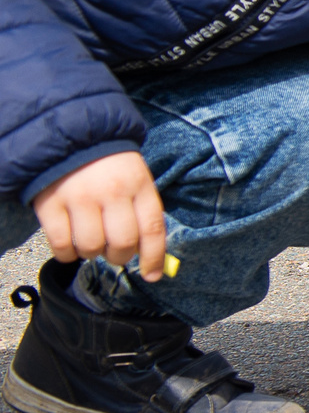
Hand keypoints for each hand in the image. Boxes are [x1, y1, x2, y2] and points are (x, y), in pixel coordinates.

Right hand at [31, 152, 168, 280]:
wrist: (72, 136)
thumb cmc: (111, 166)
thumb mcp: (137, 180)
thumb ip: (143, 213)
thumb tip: (150, 255)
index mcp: (139, 186)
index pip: (152, 229)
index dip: (154, 258)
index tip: (152, 276)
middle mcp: (111, 192)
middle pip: (122, 243)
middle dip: (119, 256)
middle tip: (113, 251)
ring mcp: (80, 197)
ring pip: (91, 246)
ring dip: (91, 253)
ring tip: (90, 242)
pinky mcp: (50, 203)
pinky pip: (60, 244)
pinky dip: (66, 253)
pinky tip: (69, 245)